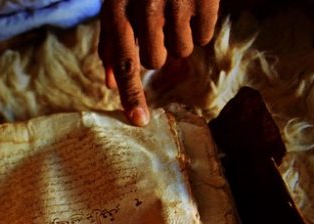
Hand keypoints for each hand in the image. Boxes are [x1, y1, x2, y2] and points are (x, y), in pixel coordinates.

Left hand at [99, 0, 218, 125]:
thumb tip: (109, 84)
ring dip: (179, 38)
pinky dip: (199, 27)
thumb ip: (111, 41)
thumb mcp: (117, 3)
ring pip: (181, 51)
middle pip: (155, 61)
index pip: (125, 61)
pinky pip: (204, 37)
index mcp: (118, 9)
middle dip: (158, 49)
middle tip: (158, 26)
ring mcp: (178, 1)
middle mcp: (146, 6)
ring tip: (175, 11)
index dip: (132, 93)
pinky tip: (192, 6)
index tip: (140, 121)